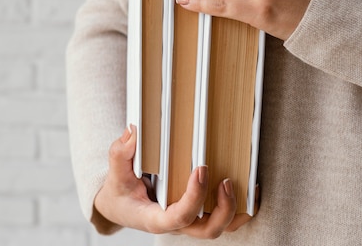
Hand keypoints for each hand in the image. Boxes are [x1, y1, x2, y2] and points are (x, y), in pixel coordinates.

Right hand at [93, 125, 254, 237]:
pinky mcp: (196, 215)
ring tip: (242, 183)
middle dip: (223, 208)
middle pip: (207, 230)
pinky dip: (237, 208)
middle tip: (226, 180)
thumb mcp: (115, 173)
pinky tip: (247, 188)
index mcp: (155, 219)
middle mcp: (176, 224)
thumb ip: (120, 154)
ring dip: (235, 210)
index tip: (200, 170)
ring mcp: (188, 222)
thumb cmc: (119, 192)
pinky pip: (222, 219)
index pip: (179, 217)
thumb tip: (134, 132)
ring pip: (219, 227)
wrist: (119, 206)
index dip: (194, 196)